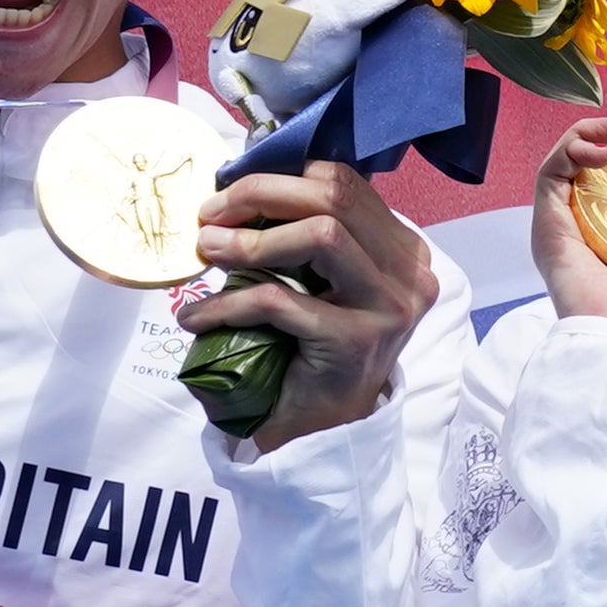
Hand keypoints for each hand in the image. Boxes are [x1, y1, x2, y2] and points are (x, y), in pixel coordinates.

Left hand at [181, 159, 436, 453]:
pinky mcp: (357, 340)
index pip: (342, 183)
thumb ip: (305, 236)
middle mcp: (408, 271)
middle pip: (333, 197)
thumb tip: (241, 189)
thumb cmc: (316, 349)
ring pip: (321, 235)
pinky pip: (281, 300)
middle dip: (260, 196)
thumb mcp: (321, 281)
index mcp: (402, 248)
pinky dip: (228, 304)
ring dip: (250, 241)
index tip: (229, 196)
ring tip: (208, 252)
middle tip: (210, 217)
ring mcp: (389, 306)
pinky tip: (198, 318)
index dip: (278, 177)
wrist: (328, 429)